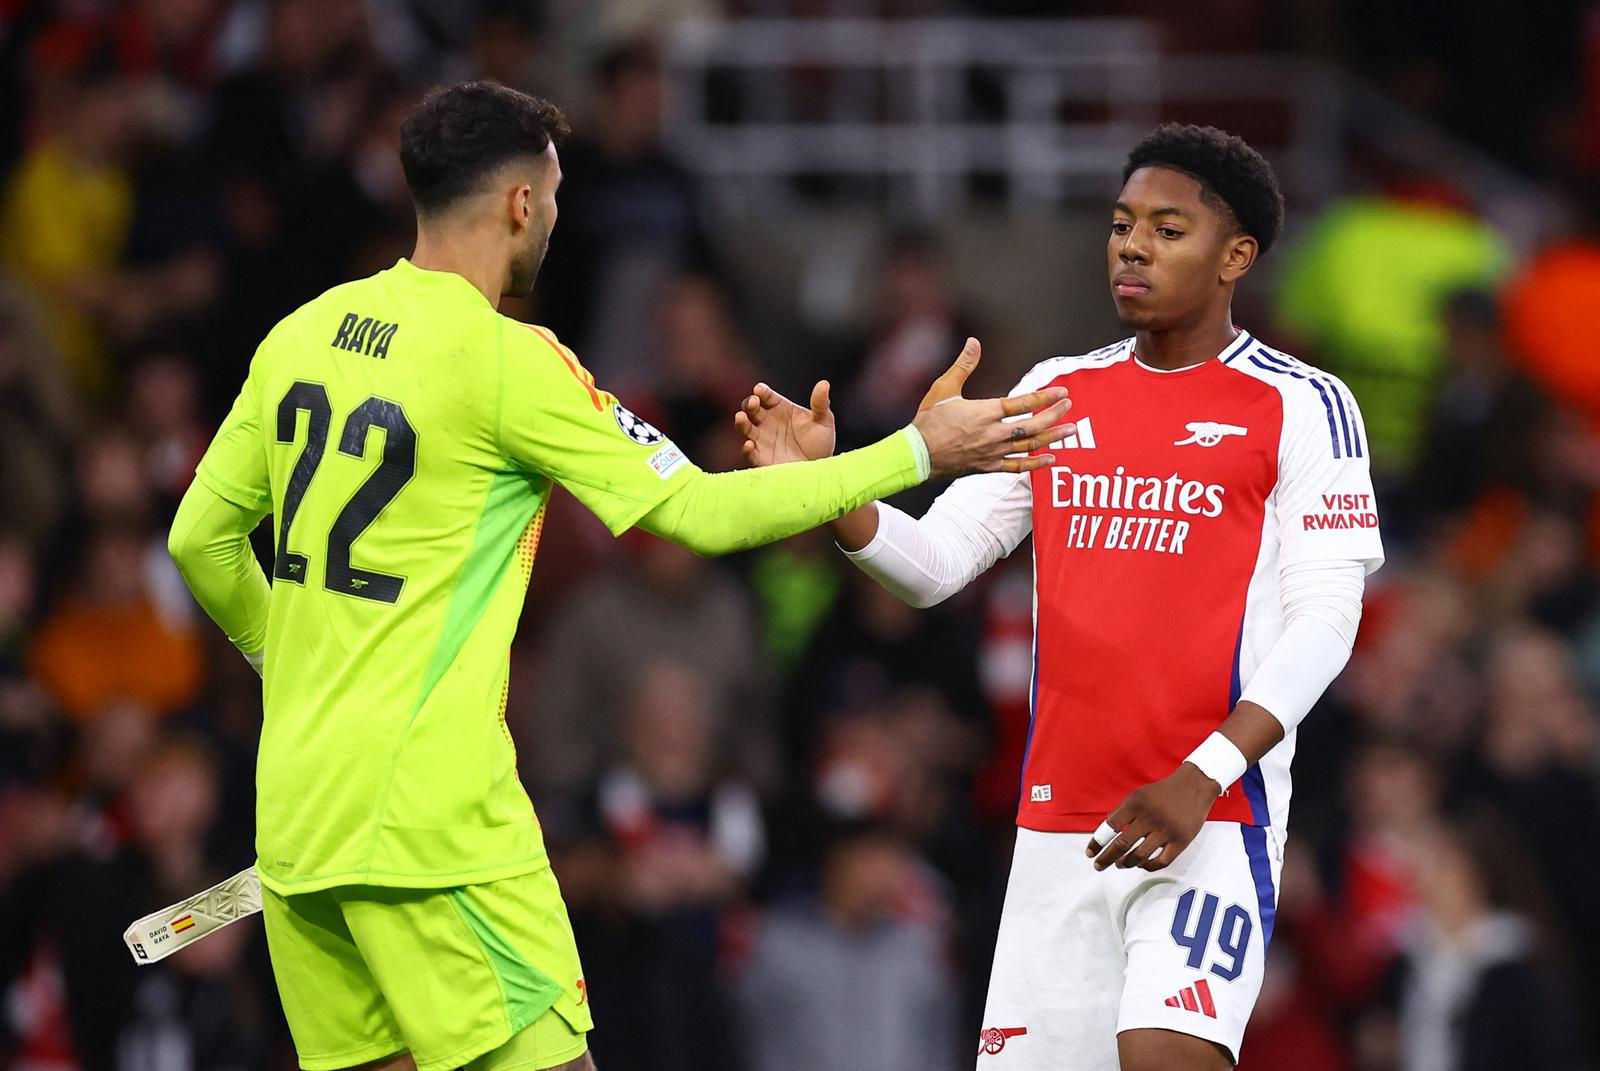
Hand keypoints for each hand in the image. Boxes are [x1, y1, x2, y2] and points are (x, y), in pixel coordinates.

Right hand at [735, 380, 835, 465]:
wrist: (819, 470)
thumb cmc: (820, 443)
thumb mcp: (824, 421)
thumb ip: (821, 404)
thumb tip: (824, 384)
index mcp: (780, 408)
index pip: (767, 396)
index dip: (762, 392)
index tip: (760, 390)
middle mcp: (767, 422)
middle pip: (752, 409)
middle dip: (749, 404)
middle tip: (753, 402)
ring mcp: (762, 440)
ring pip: (746, 428)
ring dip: (741, 422)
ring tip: (740, 417)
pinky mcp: (761, 459)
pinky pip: (750, 454)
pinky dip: (747, 450)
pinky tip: (749, 444)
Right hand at [912, 339, 1071, 478]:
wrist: (917, 454)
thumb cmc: (929, 421)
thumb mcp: (944, 388)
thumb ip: (964, 365)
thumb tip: (974, 342)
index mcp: (985, 412)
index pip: (1023, 403)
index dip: (1044, 397)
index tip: (1061, 393)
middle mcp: (993, 433)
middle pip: (1033, 425)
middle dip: (1054, 415)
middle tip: (1069, 407)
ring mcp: (992, 452)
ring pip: (1029, 445)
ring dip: (1052, 437)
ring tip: (1070, 431)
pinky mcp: (988, 467)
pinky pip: (1017, 467)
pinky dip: (1035, 464)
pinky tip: (1050, 459)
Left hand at [1085, 764, 1220, 871]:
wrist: (1194, 786)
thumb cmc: (1162, 793)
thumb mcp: (1138, 795)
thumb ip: (1122, 813)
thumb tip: (1105, 836)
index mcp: (1136, 803)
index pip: (1110, 826)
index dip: (1097, 842)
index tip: (1090, 853)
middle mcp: (1150, 817)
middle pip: (1122, 844)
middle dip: (1106, 858)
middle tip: (1099, 866)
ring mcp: (1166, 830)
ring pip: (1139, 856)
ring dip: (1126, 863)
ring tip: (1120, 864)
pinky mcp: (1181, 841)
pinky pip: (1161, 862)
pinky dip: (1148, 866)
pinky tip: (1141, 865)